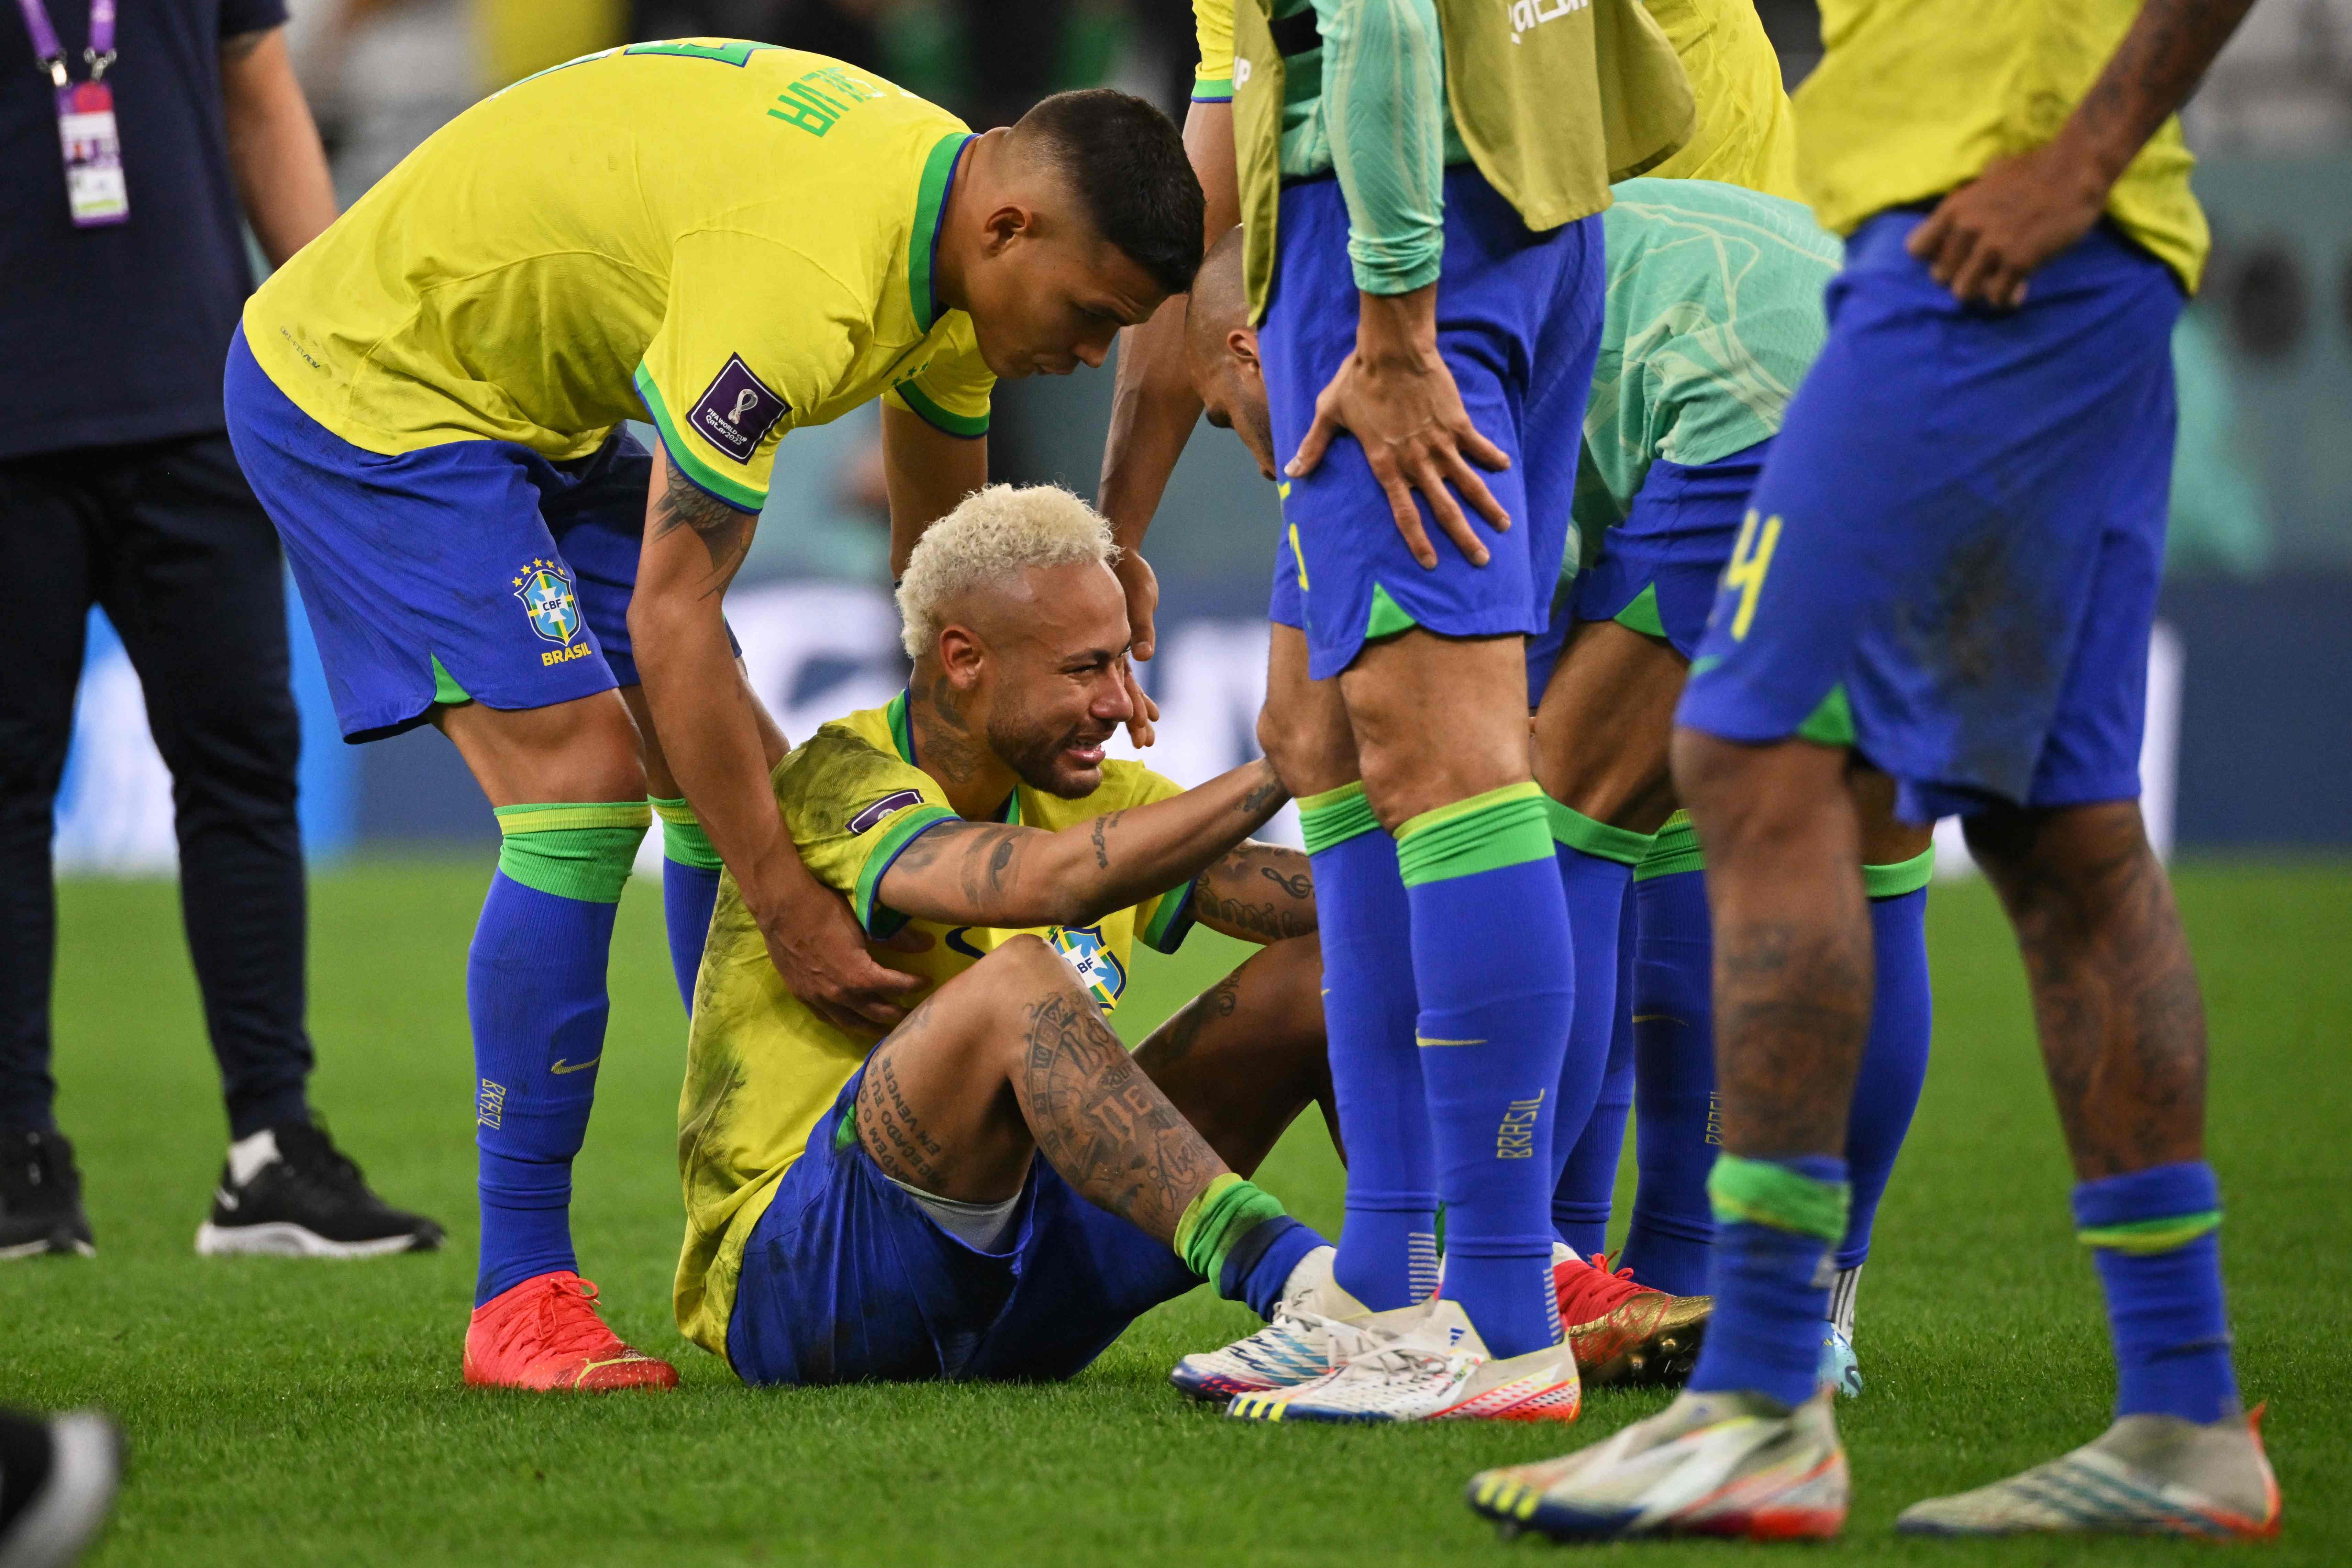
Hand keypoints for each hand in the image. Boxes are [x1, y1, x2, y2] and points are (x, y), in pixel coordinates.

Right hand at [759, 882, 923, 1035]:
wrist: (782, 908)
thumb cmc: (825, 910)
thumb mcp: (865, 923)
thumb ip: (898, 938)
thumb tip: (929, 944)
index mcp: (859, 976)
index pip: (896, 987)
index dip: (914, 984)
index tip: (927, 981)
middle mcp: (840, 995)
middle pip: (877, 1012)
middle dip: (898, 1013)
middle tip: (912, 1014)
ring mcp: (819, 998)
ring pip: (851, 1023)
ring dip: (872, 1027)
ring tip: (886, 1029)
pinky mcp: (802, 995)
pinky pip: (827, 1018)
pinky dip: (844, 1021)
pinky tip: (850, 1021)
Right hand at [1111, 550, 1160, 748]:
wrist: (1123, 555)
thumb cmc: (1130, 573)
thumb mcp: (1139, 600)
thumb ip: (1142, 628)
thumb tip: (1144, 655)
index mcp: (1108, 645)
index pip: (1119, 686)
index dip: (1128, 711)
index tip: (1138, 732)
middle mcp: (1108, 653)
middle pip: (1120, 694)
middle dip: (1132, 720)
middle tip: (1144, 743)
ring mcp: (1115, 651)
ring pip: (1126, 691)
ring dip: (1137, 713)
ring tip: (1149, 738)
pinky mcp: (1125, 645)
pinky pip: (1132, 678)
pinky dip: (1142, 696)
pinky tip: (1155, 715)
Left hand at [1287, 286, 1510, 569]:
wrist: (1391, 351)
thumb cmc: (1357, 380)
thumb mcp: (1329, 414)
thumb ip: (1314, 447)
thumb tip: (1291, 471)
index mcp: (1386, 466)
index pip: (1404, 514)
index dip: (1418, 541)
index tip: (1430, 563)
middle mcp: (1416, 462)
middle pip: (1444, 509)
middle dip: (1464, 537)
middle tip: (1481, 559)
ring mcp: (1440, 444)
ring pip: (1469, 484)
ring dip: (1488, 506)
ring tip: (1503, 526)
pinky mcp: (1457, 423)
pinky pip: (1479, 446)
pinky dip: (1492, 457)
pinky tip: (1505, 467)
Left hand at [1905, 142, 2110, 308]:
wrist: (2076, 168)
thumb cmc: (2033, 170)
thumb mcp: (1987, 180)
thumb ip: (1969, 204)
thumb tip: (1958, 222)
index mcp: (1954, 208)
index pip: (1917, 249)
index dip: (1934, 256)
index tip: (1954, 254)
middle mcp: (1966, 229)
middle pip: (1940, 277)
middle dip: (1960, 274)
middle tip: (1983, 269)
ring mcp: (1992, 247)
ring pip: (1963, 292)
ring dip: (1982, 289)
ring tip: (1999, 279)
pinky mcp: (2019, 262)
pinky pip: (1997, 298)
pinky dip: (2007, 297)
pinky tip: (2019, 286)